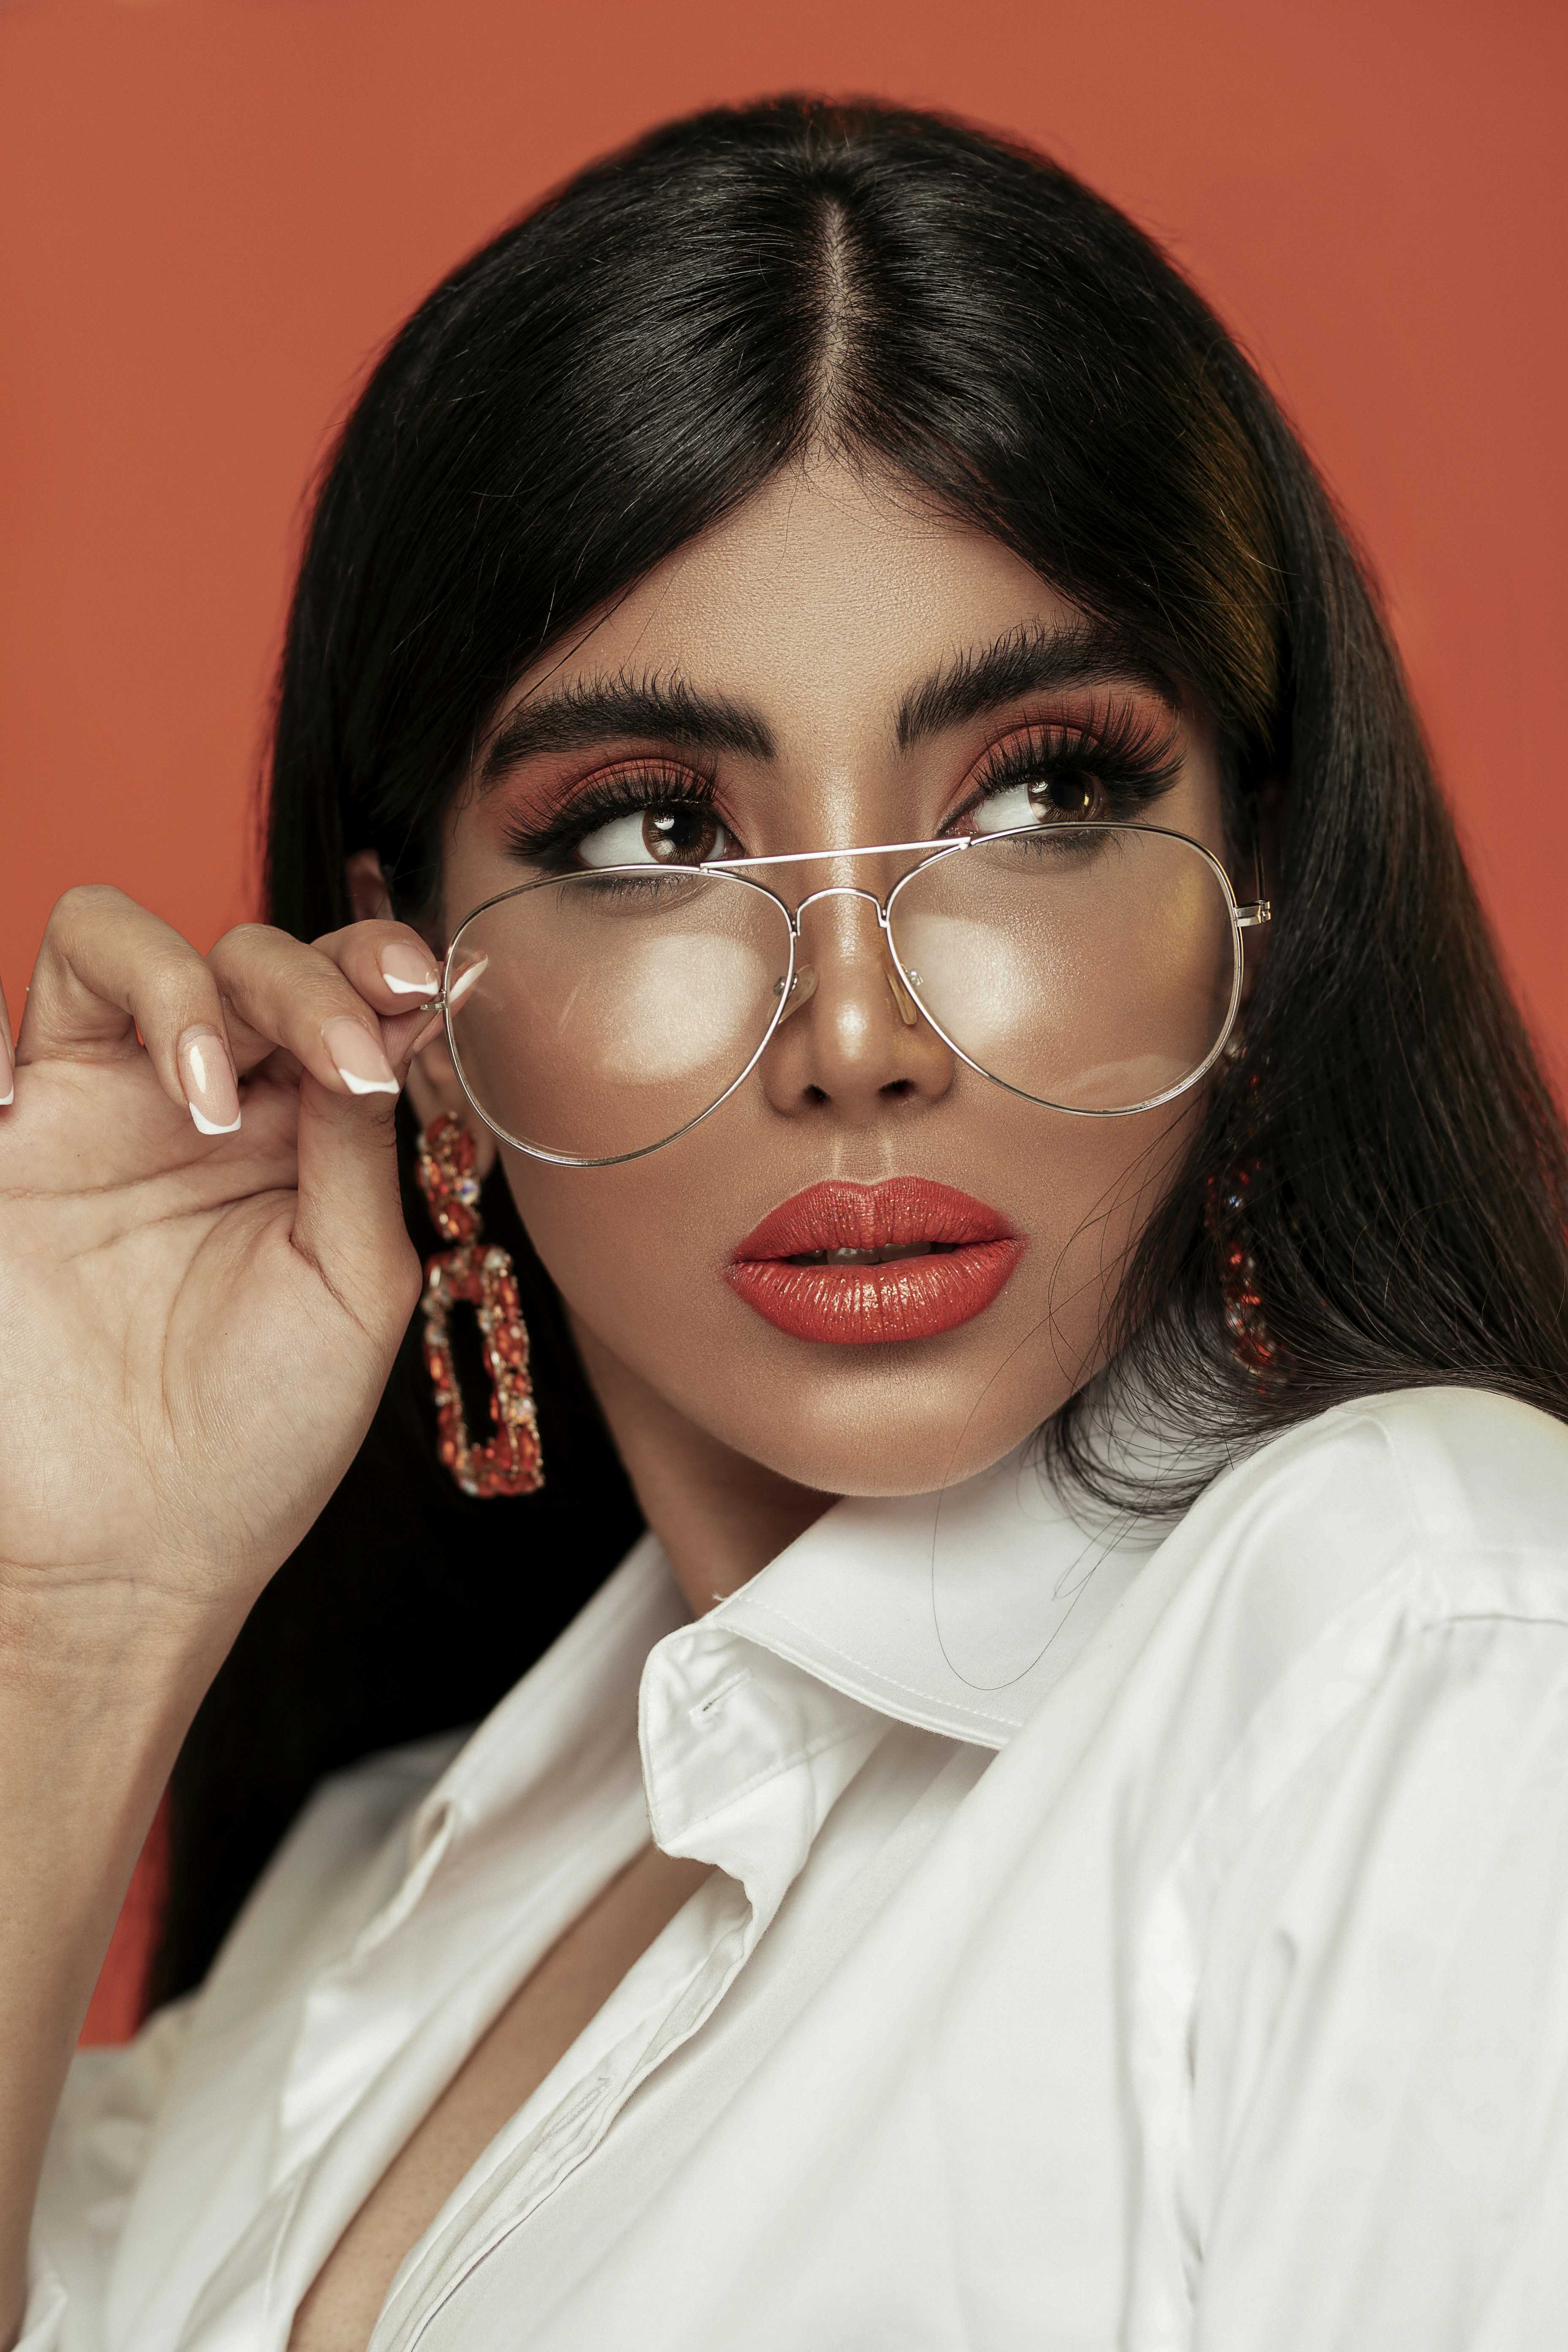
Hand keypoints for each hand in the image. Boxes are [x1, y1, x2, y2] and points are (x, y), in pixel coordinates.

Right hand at [0, 886, 441, 1670]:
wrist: (136, 1551)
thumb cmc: (261, 1435)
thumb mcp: (353, 1286)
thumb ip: (359, 1150)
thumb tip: (382, 1027)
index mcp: (302, 1131)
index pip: (338, 993)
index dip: (374, 967)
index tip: (414, 991)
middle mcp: (202, 1102)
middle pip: (241, 952)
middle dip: (297, 979)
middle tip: (334, 1057)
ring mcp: (98, 1113)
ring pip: (109, 943)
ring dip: (174, 987)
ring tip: (206, 1094)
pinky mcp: (8, 1150)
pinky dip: (2, 1038)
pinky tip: (38, 1099)